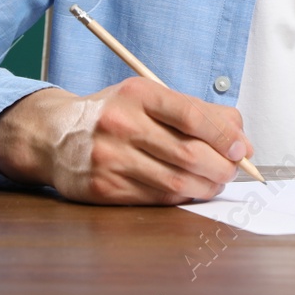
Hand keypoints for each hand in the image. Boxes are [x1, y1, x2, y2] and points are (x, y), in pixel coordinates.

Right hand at [0, 77, 252, 204]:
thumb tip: (238, 137)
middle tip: (232, 169)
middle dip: (221, 167)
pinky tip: (188, 189)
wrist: (54, 136)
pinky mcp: (104, 189)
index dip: (224, 135)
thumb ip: (194, 111)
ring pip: (176, 182)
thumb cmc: (112, 114)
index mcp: (137, 94)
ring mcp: (110, 159)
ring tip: (214, 181)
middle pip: (189, 154)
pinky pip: (157, 199)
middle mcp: (122, 124)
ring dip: (206, 186)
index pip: (193, 116)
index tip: (241, 148)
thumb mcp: (147, 96)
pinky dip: (182, 197)